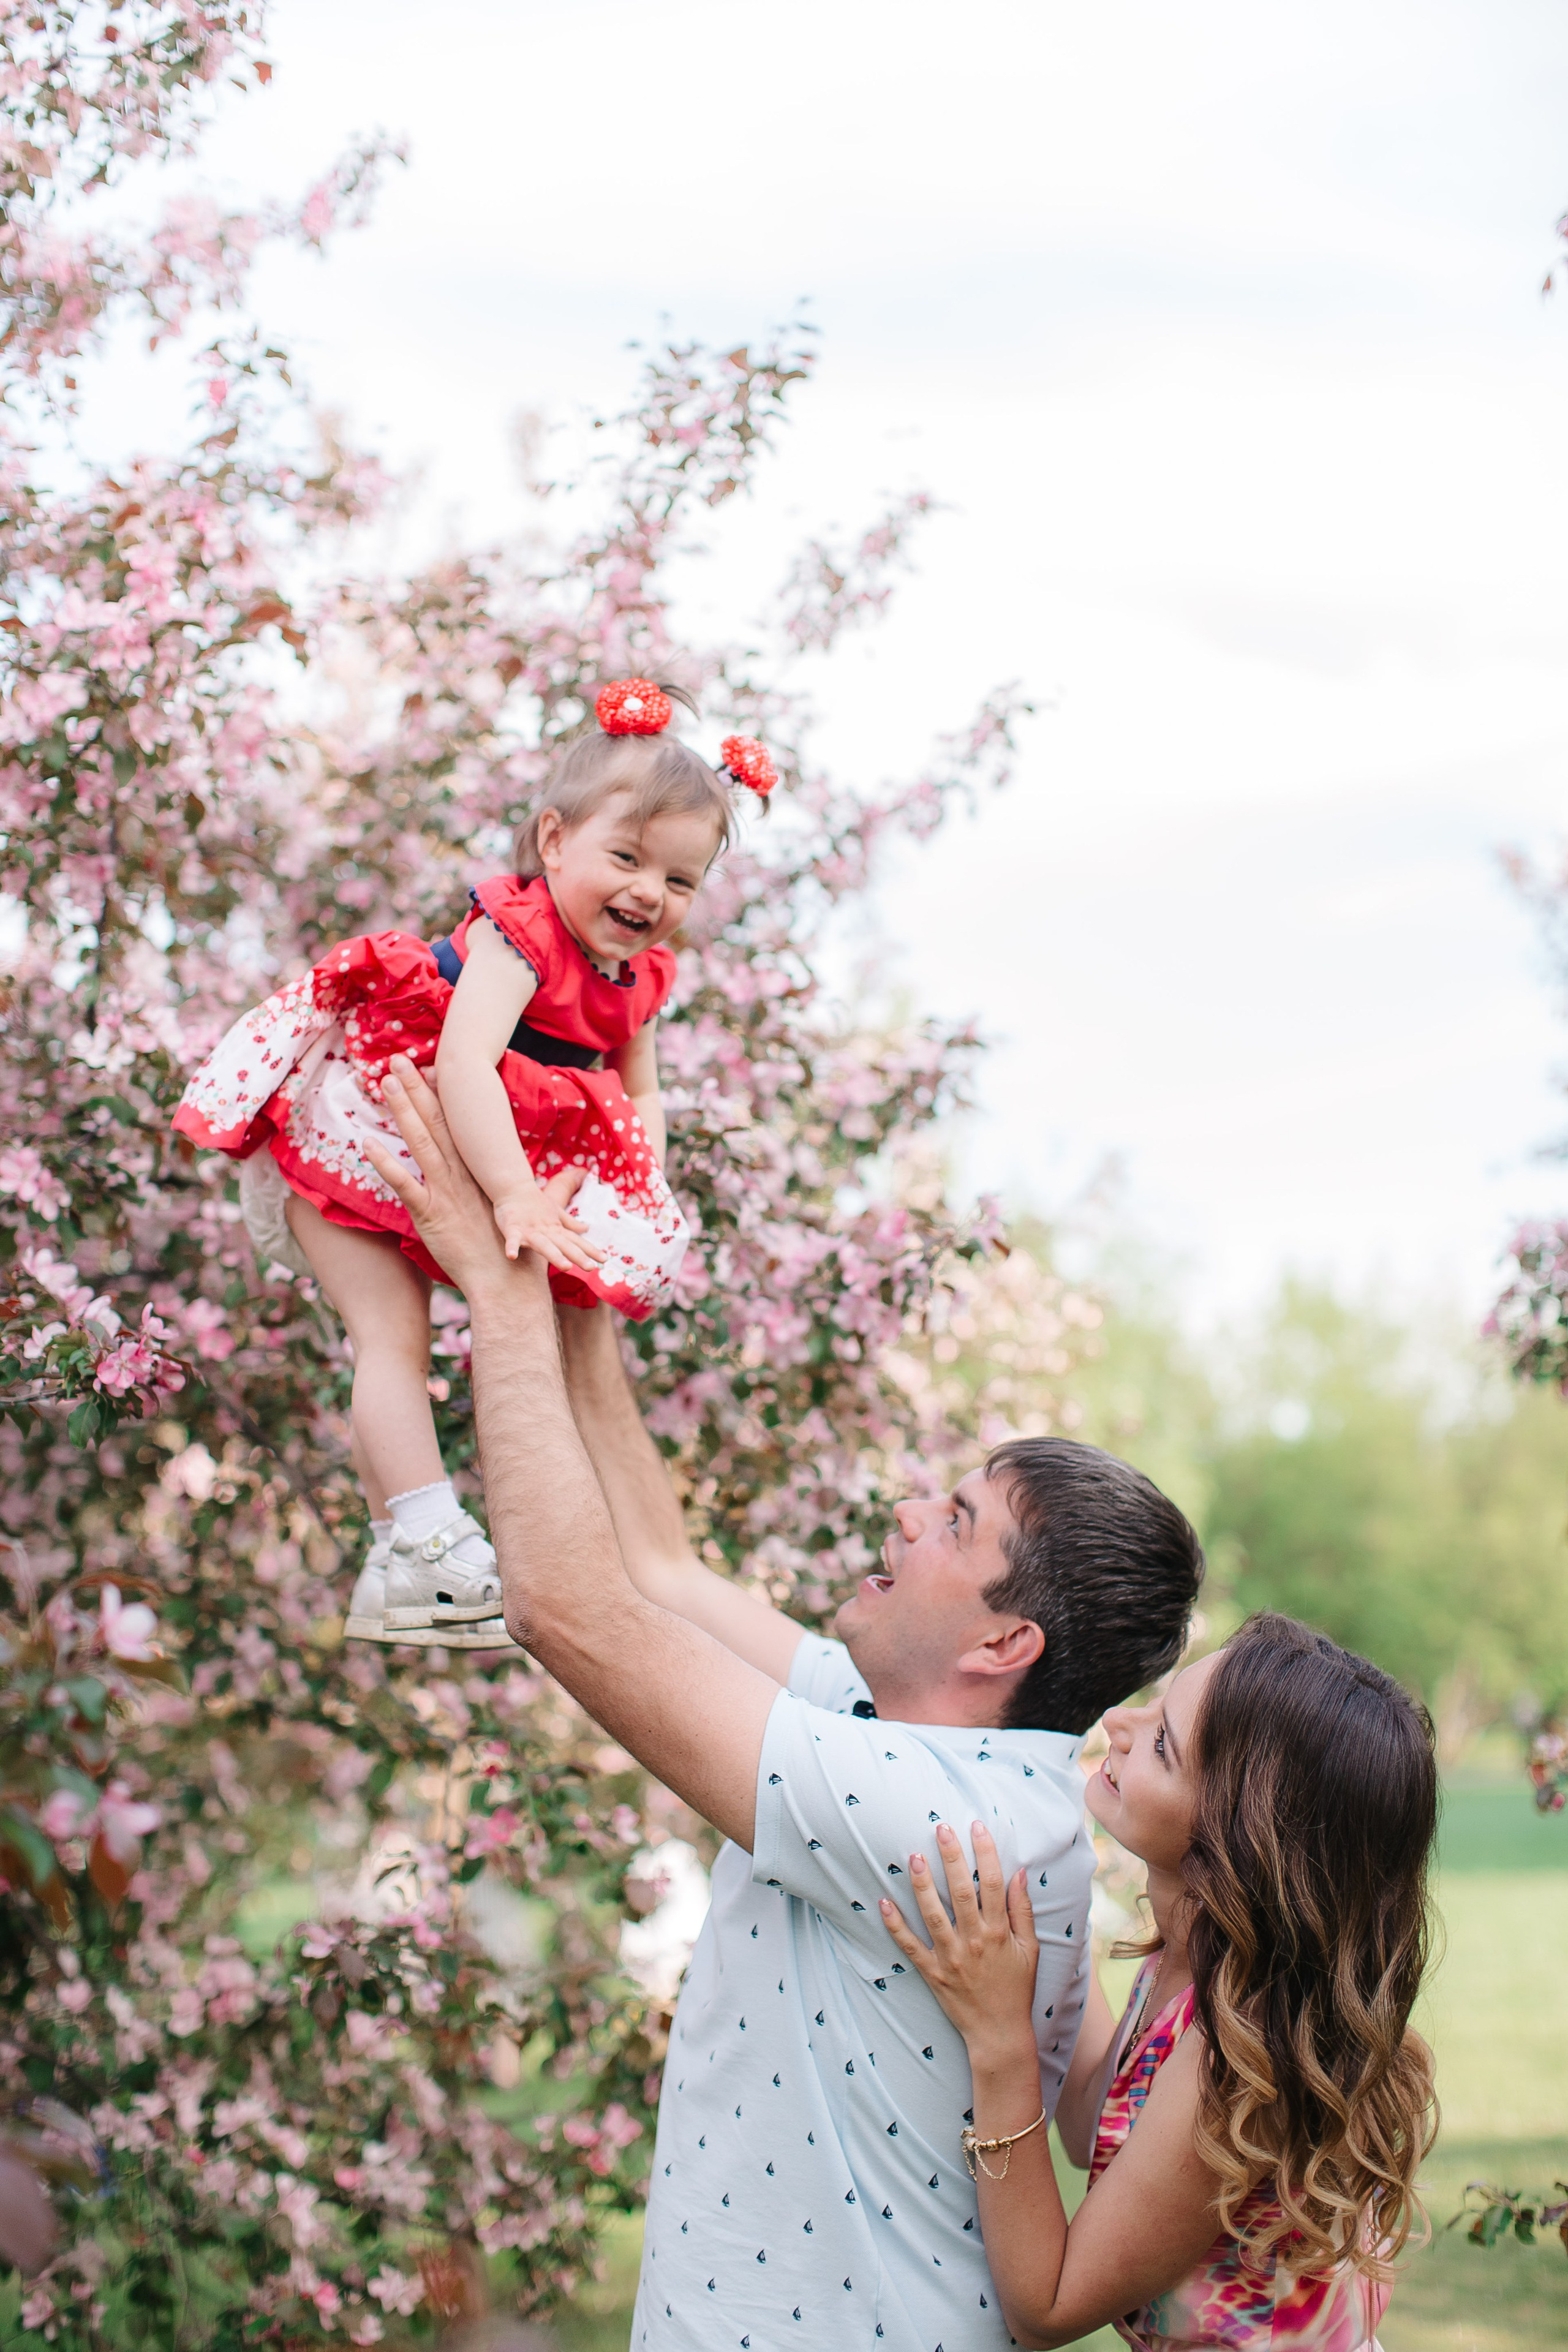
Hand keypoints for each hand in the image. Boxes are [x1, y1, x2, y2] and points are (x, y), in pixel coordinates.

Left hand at [365, 1056, 537, 1295]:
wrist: (509, 1286)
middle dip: (417, 1089)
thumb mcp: (540, 1215)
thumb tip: (580, 1176)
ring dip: (403, 1110)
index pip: (458, 1126)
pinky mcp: (431, 1215)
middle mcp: (462, 1175)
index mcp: (480, 1173)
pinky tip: (367, 1142)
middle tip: (397, 1059)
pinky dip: (385, 1164)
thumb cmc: (522, 1255)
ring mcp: (445, 1192)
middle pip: (437, 1122)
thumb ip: (556, 1191)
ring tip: (386, 1081)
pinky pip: (404, 1185)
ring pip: (421, 1142)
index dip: (441, 1096)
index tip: (428, 1068)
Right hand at [492, 1176, 605, 1272]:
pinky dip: (512, 1247)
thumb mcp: (555, 1213)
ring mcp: (529, 1230)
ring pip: (543, 1244)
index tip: (605, 1260)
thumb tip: (587, 1228)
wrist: (513, 1188)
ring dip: (554, 1255)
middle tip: (591, 1267)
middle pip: (564, 1245)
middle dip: (577, 1256)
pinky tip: (511, 1256)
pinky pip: (512, 1239)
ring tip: (565, 1267)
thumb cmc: (535, 1203)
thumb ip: (570, 1224)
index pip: (576, 1241)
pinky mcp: (512, 1228)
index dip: (590, 1250)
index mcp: (556, 1229)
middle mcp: (546, 1231)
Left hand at [880, 1821, 1040, 2059]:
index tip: (977, 1826)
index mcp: (999, 1933)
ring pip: (933, 1914)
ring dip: (922, 1885)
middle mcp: (974, 1941)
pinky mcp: (932, 1972)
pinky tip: (883, 1903)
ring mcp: (951, 1957)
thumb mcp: (1030, 1950)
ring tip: (913, 1856)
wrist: (998, 2033)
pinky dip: (895, 1926)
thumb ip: (1023, 1910)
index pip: (993, 1884)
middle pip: (961, 1891)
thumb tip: (1020, 1873)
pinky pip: (910, 1946)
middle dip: (951, 1857)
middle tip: (941, 1828)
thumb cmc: (1016, 1988)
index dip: (985, 1852)